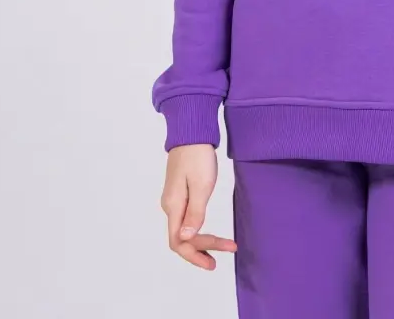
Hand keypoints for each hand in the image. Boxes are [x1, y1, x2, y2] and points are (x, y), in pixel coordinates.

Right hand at [160, 143, 236, 269]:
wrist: (191, 132)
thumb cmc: (197, 155)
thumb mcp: (201, 184)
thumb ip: (194, 213)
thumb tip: (186, 239)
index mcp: (173, 206)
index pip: (179, 242)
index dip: (195, 255)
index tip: (215, 261)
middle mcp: (170, 206)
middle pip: (180, 240)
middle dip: (200, 251)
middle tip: (223, 256)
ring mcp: (173, 200)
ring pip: (183, 230)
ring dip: (200, 242)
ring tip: (218, 249)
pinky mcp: (179, 193)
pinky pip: (185, 220)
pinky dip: (197, 230)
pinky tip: (206, 232)